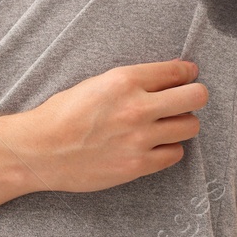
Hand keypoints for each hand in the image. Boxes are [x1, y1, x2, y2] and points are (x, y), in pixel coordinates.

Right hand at [18, 58, 207, 192]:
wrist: (40, 150)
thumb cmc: (62, 113)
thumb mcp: (97, 83)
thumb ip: (132, 81)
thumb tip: (167, 79)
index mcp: (124, 80)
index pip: (177, 71)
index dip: (186, 72)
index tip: (188, 75)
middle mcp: (137, 107)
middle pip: (195, 97)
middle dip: (195, 95)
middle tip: (188, 99)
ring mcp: (139, 139)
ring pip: (190, 126)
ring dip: (182, 123)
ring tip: (168, 124)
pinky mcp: (137, 165)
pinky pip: (175, 154)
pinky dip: (169, 148)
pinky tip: (155, 145)